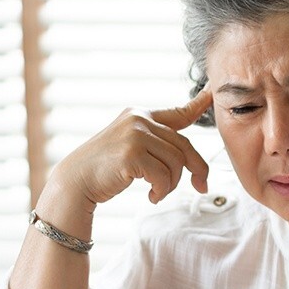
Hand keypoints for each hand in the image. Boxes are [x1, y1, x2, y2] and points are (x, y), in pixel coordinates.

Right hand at [50, 91, 212, 209]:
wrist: (75, 182)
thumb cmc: (105, 169)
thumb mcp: (131, 147)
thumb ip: (156, 143)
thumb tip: (186, 156)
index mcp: (140, 115)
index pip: (178, 112)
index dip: (199, 104)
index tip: (213, 92)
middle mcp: (139, 119)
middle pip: (185, 146)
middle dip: (196, 169)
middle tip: (201, 186)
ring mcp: (134, 134)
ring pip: (176, 163)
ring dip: (171, 184)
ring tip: (157, 192)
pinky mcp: (131, 153)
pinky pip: (164, 176)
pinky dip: (162, 191)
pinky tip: (150, 196)